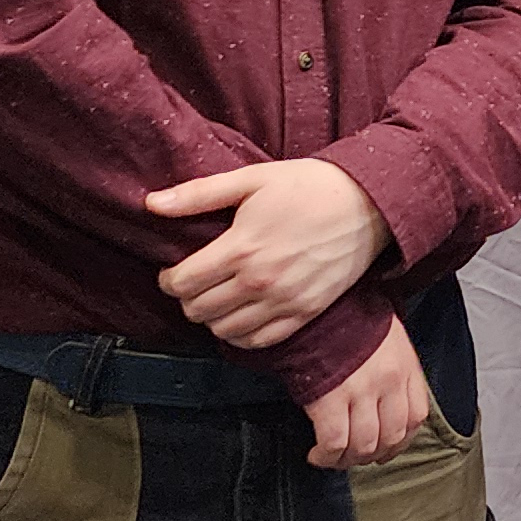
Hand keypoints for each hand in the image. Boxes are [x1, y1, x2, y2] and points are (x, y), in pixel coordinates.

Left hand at [146, 158, 390, 349]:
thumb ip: (199, 194)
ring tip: (217, 299)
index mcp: (241, 247)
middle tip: (195, 284)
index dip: (169, 280)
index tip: (173, 272)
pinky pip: (259, 341)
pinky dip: (242, 335)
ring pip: (225, 331)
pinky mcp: (305, 313)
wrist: (369, 203)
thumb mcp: (252, 179)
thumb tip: (151, 203)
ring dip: (212, 318)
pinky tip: (242, 316)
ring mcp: (284, 301)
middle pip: (199, 310)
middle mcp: (260, 282)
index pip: (183, 282)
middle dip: (187, 299)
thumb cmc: (309, 185)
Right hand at [301, 316, 432, 469]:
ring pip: (363, 445)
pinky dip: (327, 456)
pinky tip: (317, 454)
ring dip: (348, 460)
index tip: (385, 450)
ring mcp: (361, 390)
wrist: (317, 305)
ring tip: (333, 457)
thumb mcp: (386, 339)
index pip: (415, 417)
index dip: (400, 442)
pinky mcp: (329, 398)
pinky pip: (334, 442)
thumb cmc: (348, 320)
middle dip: (373, 455)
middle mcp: (388, 381)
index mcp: (405, 366)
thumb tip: (383, 406)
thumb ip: (392, 370)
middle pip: (390, 437)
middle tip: (355, 456)